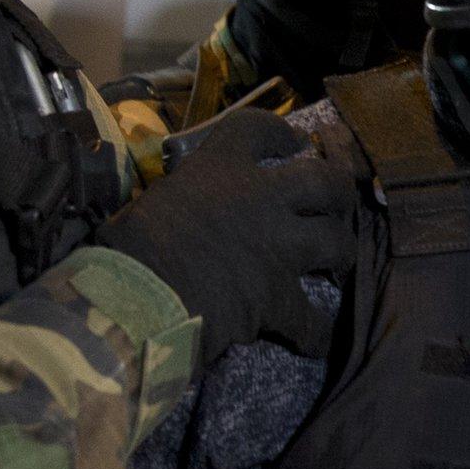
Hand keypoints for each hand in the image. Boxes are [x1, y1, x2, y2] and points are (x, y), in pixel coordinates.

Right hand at [96, 104, 355, 362]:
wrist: (133, 297)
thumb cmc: (128, 248)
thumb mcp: (156, 201)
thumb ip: (189, 197)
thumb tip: (189, 212)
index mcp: (221, 168)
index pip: (258, 130)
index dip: (281, 133)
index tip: (294, 141)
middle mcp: (260, 198)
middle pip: (324, 182)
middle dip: (339, 193)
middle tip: (338, 206)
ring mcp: (277, 247)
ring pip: (336, 243)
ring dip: (342, 257)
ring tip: (338, 268)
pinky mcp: (278, 297)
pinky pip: (314, 319)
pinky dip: (319, 332)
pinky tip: (319, 338)